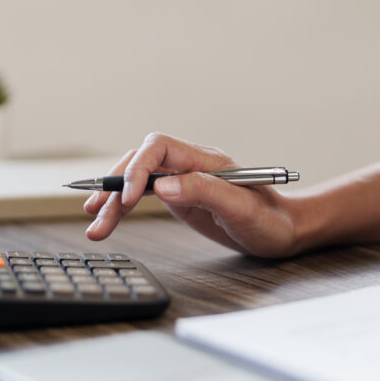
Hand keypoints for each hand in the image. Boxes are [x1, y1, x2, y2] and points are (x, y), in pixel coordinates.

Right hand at [84, 133, 304, 256]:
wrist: (285, 231)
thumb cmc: (271, 221)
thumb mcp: (242, 209)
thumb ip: (205, 192)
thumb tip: (162, 187)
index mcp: (206, 160)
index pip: (158, 148)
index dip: (137, 169)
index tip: (126, 199)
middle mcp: (191, 165)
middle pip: (141, 164)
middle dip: (114, 188)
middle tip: (96, 216)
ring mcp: (183, 180)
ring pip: (137, 181)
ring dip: (112, 201)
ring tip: (94, 226)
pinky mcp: (180, 197)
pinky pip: (143, 195)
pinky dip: (123, 207)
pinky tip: (107, 219)